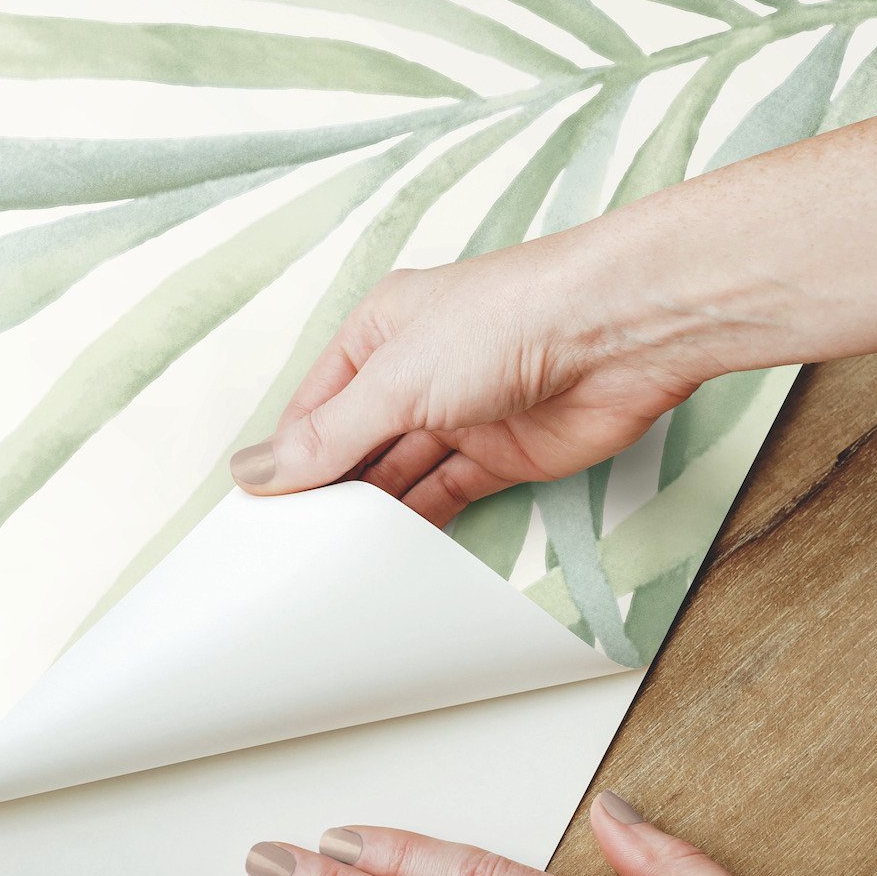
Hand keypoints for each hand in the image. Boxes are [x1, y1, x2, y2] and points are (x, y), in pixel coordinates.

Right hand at [228, 239, 707, 526]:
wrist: (619, 333)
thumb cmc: (511, 318)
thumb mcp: (394, 379)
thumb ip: (328, 435)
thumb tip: (257, 470)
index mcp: (379, 334)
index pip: (314, 407)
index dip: (288, 458)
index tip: (260, 512)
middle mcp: (416, 373)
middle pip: (354, 445)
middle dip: (328, 489)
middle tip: (293, 545)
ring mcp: (459, 415)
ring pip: (399, 475)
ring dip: (372, 512)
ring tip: (333, 557)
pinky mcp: (502, 456)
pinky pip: (446, 495)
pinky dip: (420, 523)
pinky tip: (391, 551)